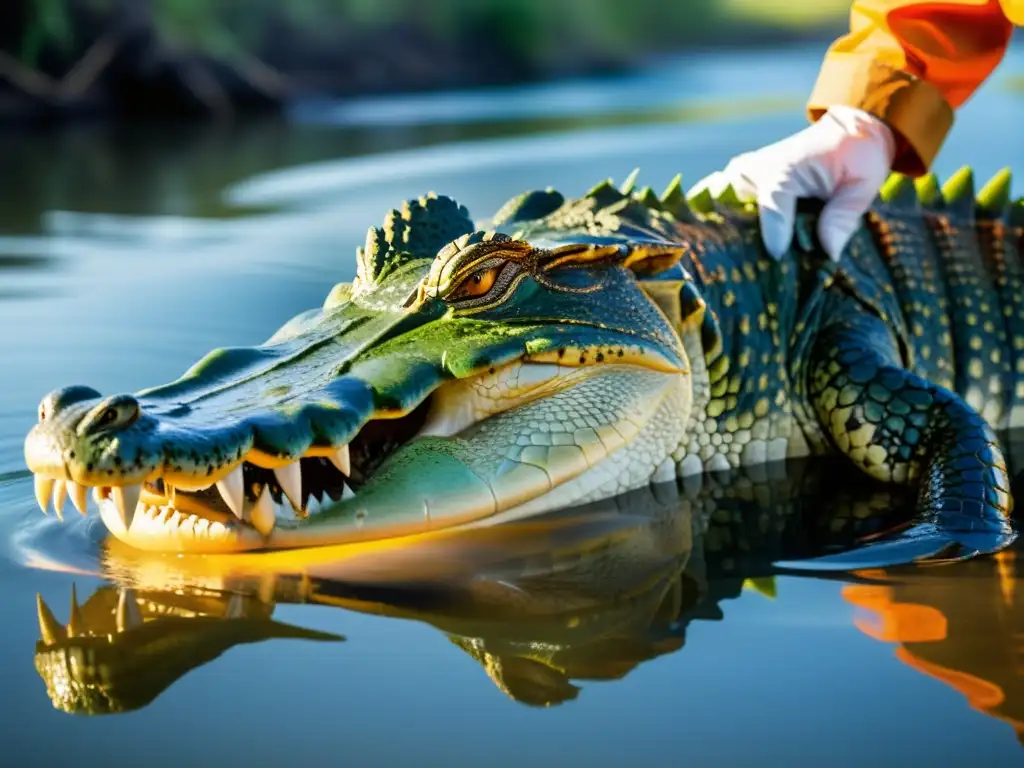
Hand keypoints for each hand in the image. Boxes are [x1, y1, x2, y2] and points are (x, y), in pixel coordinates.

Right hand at [689, 105, 896, 261]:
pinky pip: (722, 206)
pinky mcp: (737, 182)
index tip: (779, 258)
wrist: (845, 131)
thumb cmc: (856, 156)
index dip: (776, 239)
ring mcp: (740, 176)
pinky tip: (732, 248)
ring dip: (729, 235)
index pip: (773, 210)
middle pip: (736, 215)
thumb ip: (844, 216)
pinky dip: (727, 226)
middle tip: (753, 269)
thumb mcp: (862, 184)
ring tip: (736, 261)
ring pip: (722, 212)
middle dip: (743, 243)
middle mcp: (753, 172)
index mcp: (784, 171)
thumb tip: (829, 253)